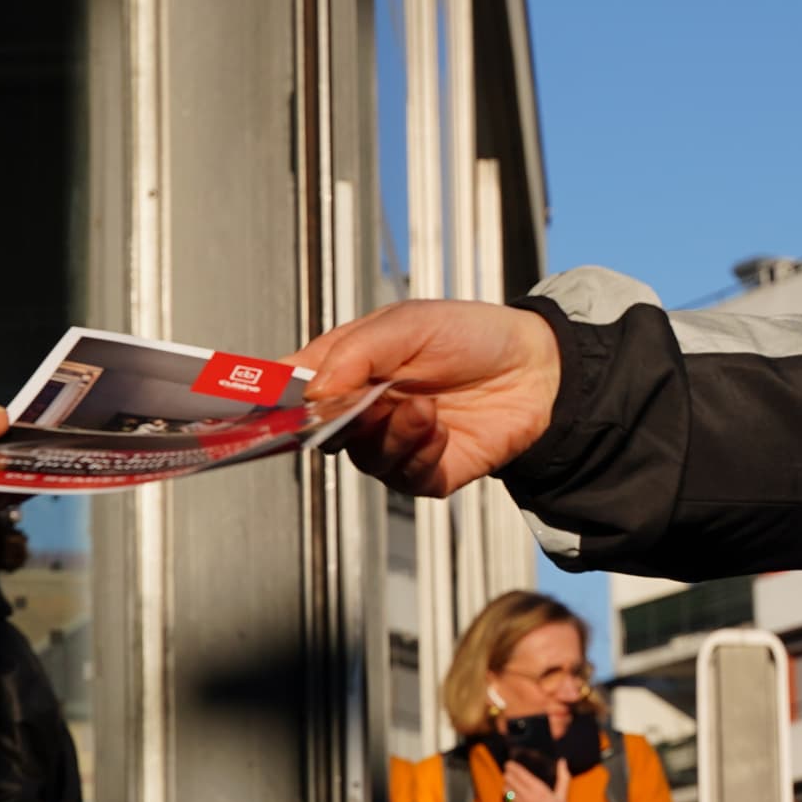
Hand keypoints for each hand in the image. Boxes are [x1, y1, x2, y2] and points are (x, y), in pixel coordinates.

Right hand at [294, 300, 561, 496]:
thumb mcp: (407, 324)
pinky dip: (420, 452)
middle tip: (369, 399)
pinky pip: (403, 477)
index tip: (266, 403)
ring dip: (391, 433)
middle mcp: (364, 410)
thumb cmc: (471, 337)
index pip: (294, 389)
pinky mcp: (424, 473)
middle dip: (342, 419)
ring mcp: (392, 443)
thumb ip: (353, 352)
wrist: (535, 369)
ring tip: (424, 407)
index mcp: (348, 368)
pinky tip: (442, 428)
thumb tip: (313, 390)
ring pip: (363, 458)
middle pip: (321, 433)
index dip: (273, 399)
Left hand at [496, 762, 592, 801]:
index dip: (512, 766)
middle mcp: (526, 797)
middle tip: (509, 771)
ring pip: (504, 791)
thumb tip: (562, 761)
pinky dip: (508, 797)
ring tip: (509, 783)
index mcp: (538, 789)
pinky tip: (513, 797)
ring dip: (506, 785)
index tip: (510, 763)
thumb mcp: (563, 795)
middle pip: (508, 780)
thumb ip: (563, 776)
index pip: (518, 773)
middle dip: (508, 774)